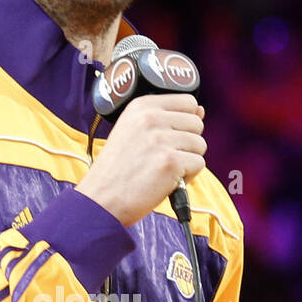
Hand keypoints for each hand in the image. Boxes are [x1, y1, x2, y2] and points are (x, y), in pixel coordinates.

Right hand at [76, 93, 206, 226]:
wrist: (101, 199)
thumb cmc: (117, 170)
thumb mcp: (132, 131)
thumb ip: (166, 118)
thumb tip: (200, 111)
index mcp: (141, 106)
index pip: (188, 102)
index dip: (185, 123)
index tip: (169, 137)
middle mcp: (151, 118)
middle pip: (197, 124)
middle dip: (187, 144)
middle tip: (163, 157)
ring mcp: (161, 139)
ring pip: (200, 145)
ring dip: (187, 161)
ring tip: (163, 170)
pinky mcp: (171, 161)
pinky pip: (199, 164)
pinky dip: (187, 177)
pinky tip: (167, 180)